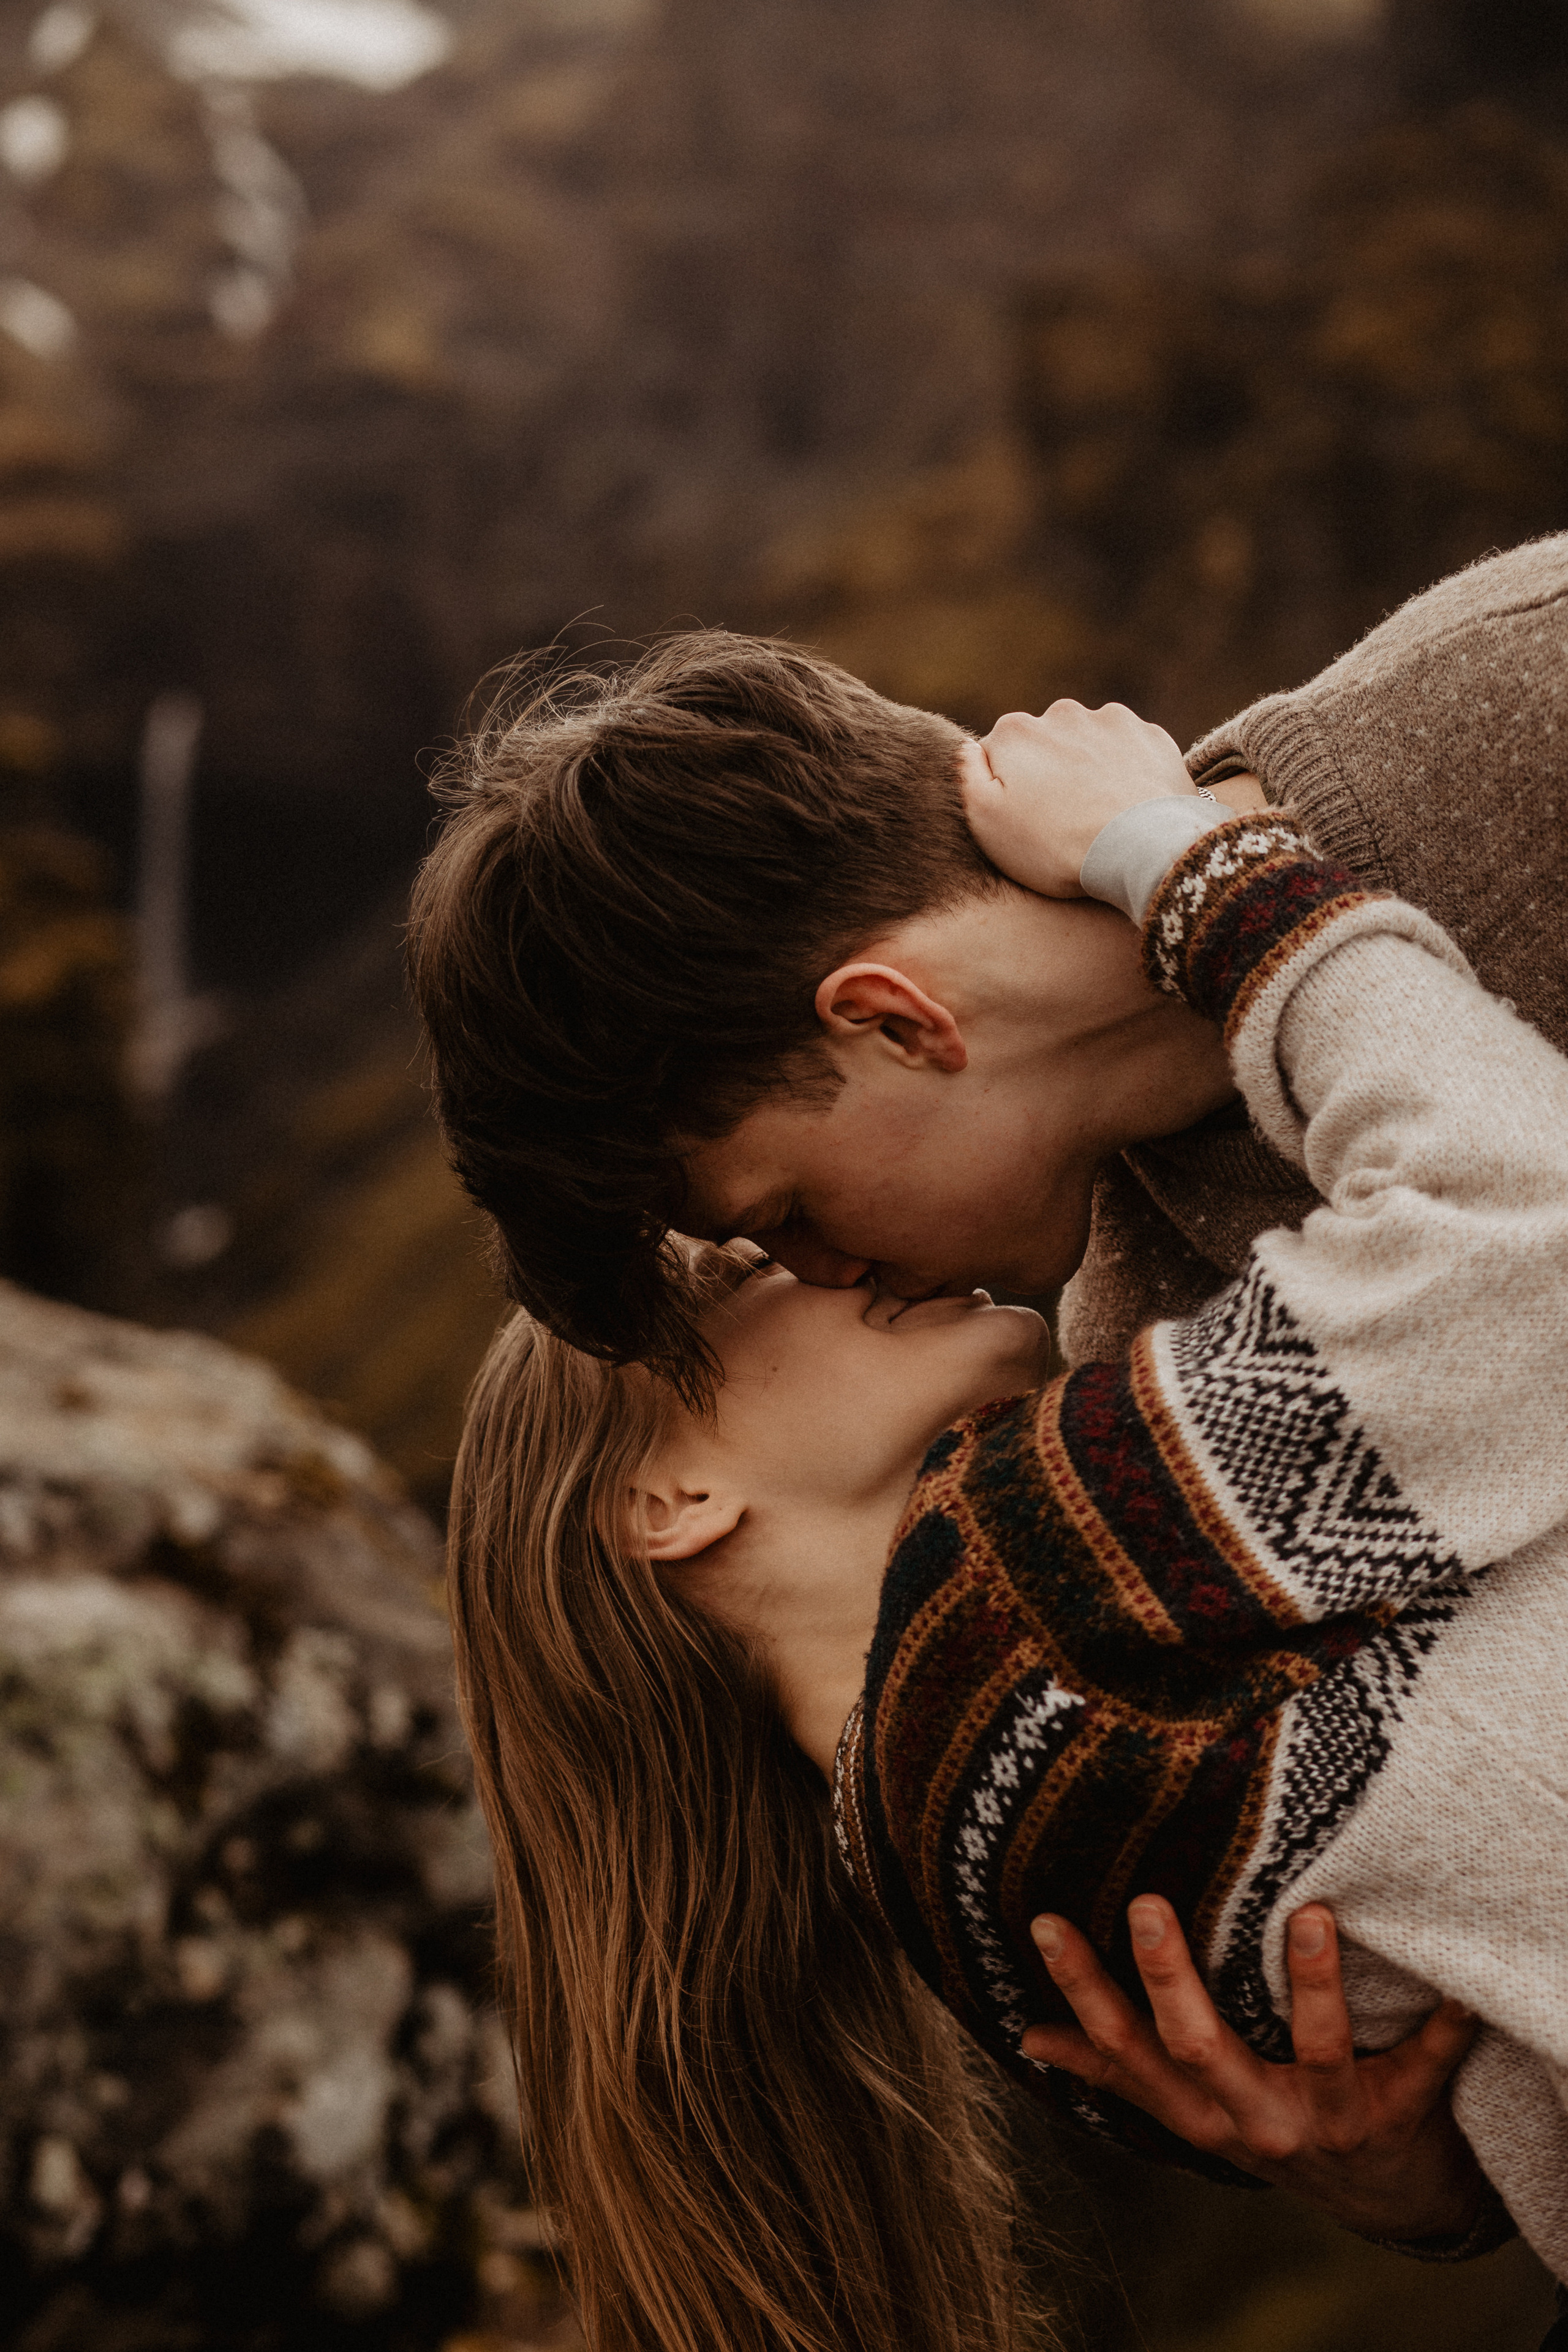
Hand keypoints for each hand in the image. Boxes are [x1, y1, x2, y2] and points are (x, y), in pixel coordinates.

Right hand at [961, 700, 1196, 897]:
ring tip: (1096, 814)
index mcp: (1015, 731)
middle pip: (1044, 744)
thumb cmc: (1056, 845)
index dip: (1007, 790)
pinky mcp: (1150, 736)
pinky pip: (1128, 750)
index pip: (998, 755)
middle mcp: (1061, 713)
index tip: (1023, 820)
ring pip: (1087, 743)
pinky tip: (1125, 803)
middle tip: (1061, 820)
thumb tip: (967, 748)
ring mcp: (1110, 720)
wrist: (1141, 849)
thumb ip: (965, 775)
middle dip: (1048, 773)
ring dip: (1088, 768)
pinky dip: (1126, 771)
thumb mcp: (986, 821)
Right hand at [1022, 1897, 1485, 2242]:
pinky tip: (1454, 1991)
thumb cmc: (1273, 2126)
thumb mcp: (1192, 2109)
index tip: (1047, 1922)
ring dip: (1313, 1987)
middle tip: (1146, 1903)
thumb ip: (1118, 2068)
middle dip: (1170, 1980)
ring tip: (1309, 1917)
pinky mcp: (1400, 2115)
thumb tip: (1029, 2035)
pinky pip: (1422, 2068)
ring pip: (1317, 2053)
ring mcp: (1327, 2121)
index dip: (1083, 1991)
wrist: (1386, 2198)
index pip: (1124, 2048)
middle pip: (1199, 2049)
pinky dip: (1441, 2032)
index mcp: (1198, 2112)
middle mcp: (1254, 2121)